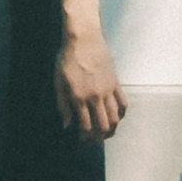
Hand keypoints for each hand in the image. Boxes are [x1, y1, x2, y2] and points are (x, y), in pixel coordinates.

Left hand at [55, 26, 123, 140]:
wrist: (84, 38)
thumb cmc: (67, 58)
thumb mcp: (58, 81)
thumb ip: (63, 105)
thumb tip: (66, 125)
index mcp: (79, 97)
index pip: (86, 126)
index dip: (85, 137)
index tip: (82, 140)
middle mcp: (95, 96)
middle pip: (103, 125)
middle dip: (99, 138)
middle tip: (96, 141)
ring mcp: (107, 90)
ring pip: (115, 117)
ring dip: (112, 129)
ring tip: (107, 133)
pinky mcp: (116, 82)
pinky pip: (123, 103)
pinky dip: (122, 114)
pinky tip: (118, 117)